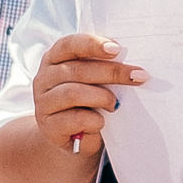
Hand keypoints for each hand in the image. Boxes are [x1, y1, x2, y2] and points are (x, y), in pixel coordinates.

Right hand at [30, 33, 147, 154]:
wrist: (69, 138)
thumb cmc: (85, 103)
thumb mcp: (90, 81)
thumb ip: (100, 67)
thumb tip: (130, 64)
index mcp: (54, 59)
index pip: (68, 45)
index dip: (92, 44)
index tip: (117, 49)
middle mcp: (44, 78)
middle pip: (77, 70)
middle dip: (112, 72)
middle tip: (138, 76)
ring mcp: (44, 103)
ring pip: (73, 93)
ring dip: (102, 97)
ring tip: (116, 104)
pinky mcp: (49, 126)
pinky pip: (75, 119)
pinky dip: (94, 120)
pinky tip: (101, 122)